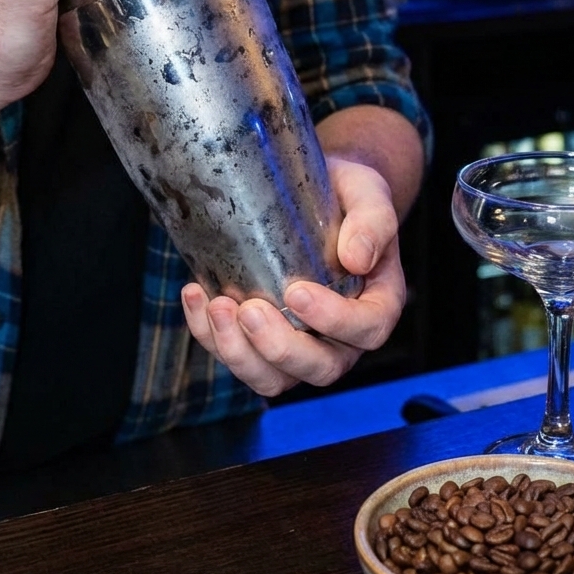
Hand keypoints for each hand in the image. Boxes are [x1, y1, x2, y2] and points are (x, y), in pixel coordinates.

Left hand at [181, 157, 406, 396]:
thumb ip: (373, 220)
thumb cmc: (346, 197)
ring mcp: (300, 346)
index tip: (297, 292)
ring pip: (274, 379)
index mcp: (377, 305)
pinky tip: (196, 294)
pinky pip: (238, 358)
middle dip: (279, 347)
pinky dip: (210, 335)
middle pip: (320, 368)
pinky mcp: (260, 343)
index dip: (333, 320)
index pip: (366, 329)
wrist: (314, 195)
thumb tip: (357, 258)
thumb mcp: (368, 194)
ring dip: (239, 353)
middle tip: (249, 310)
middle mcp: (342, 338)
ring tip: (217, 307)